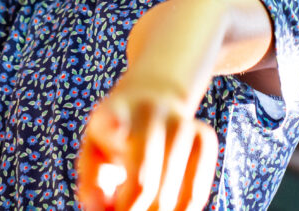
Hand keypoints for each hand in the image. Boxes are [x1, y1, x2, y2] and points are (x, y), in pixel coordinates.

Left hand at [77, 74, 217, 210]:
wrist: (153, 100)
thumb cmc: (115, 137)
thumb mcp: (95, 151)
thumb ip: (92, 180)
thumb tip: (100, 209)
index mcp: (111, 113)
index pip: (112, 120)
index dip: (115, 129)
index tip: (119, 135)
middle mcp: (148, 111)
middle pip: (143, 183)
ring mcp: (180, 122)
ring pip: (171, 194)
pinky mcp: (205, 137)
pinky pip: (196, 194)